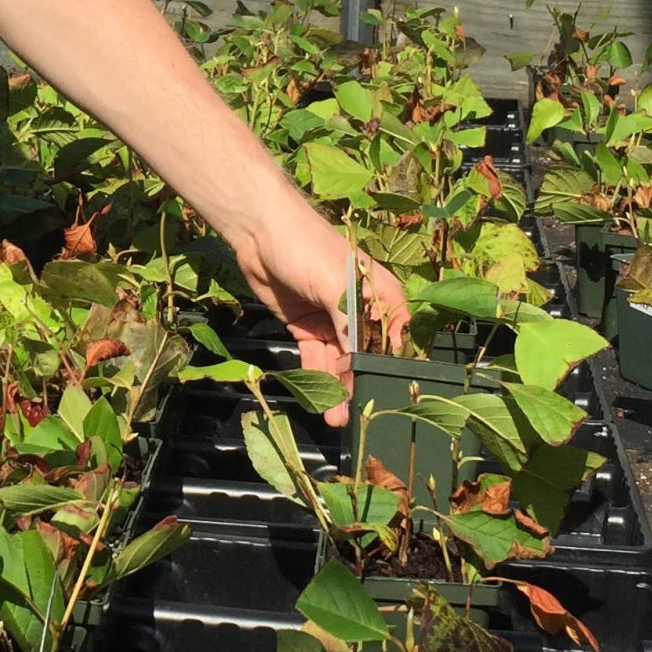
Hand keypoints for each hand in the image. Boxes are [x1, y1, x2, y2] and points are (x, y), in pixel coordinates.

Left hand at [229, 191, 410, 426]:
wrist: (258, 232)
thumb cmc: (307, 248)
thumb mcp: (334, 287)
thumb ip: (350, 327)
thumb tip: (361, 366)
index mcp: (381, 296)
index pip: (393, 339)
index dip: (390, 368)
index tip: (387, 399)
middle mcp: (361, 310)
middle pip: (365, 355)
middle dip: (360, 385)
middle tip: (354, 417)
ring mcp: (332, 320)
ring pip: (340, 363)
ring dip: (337, 389)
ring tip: (336, 419)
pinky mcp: (307, 327)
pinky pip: (316, 359)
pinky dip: (317, 378)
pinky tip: (320, 402)